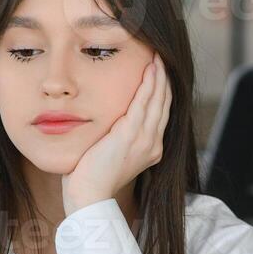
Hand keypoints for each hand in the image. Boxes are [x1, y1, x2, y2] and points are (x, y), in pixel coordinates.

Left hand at [62, 55, 171, 214]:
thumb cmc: (91, 178)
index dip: (161, 90)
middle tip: (161, 56)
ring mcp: (145, 139)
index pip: (160, 113)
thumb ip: (114, 136)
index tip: (158, 71)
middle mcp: (153, 144)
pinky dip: (149, 83)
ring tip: (158, 56)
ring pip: (158, 99)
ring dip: (159, 75)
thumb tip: (107, 123)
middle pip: (164, 103)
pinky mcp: (131, 134)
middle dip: (164, 78)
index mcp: (151, 149)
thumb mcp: (109, 153)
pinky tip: (149, 67)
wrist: (89, 197)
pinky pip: (144, 102)